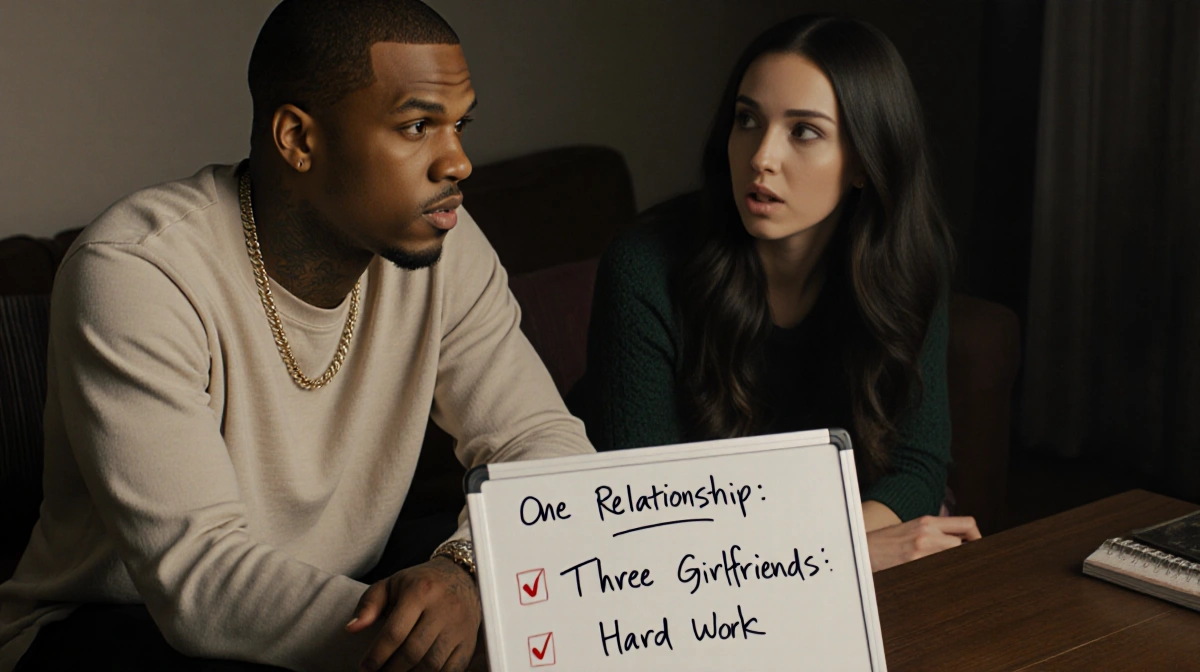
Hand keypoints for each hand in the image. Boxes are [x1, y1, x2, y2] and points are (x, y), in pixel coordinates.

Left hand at [346, 556, 481, 671]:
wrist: (461, 576)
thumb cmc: (420, 583)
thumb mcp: (391, 584)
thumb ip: (369, 605)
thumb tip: (352, 628)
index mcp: (420, 591)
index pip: (395, 632)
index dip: (376, 655)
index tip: (365, 667)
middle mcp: (443, 608)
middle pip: (413, 652)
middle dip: (391, 670)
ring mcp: (459, 626)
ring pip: (432, 664)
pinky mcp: (469, 641)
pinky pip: (451, 669)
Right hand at [866, 515, 980, 571]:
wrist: (863, 551)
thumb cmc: (886, 543)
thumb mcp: (911, 528)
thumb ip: (935, 531)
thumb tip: (959, 541)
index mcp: (927, 521)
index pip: (967, 523)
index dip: (977, 536)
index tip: (975, 545)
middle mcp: (927, 533)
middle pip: (964, 543)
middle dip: (966, 553)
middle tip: (962, 560)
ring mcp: (922, 550)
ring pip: (954, 556)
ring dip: (951, 562)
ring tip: (942, 566)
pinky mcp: (915, 564)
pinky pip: (940, 569)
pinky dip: (940, 572)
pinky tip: (931, 573)